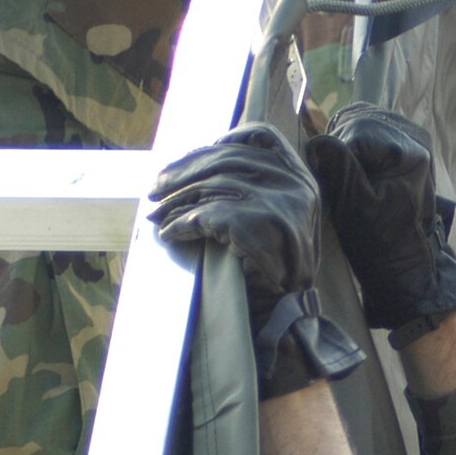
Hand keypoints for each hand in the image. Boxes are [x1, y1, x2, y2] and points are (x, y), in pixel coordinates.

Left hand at [149, 123, 360, 394]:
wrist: (288, 317)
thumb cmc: (272, 268)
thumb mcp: (274, 218)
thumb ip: (253, 187)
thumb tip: (199, 162)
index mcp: (301, 179)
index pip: (261, 137)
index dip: (225, 140)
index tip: (197, 153)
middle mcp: (297, 186)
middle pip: (227, 158)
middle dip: (182, 173)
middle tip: (154, 191)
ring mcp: (283, 205)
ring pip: (214, 185)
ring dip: (175, 201)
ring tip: (155, 216)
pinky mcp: (263, 227)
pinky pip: (209, 216)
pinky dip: (182, 224)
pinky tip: (170, 234)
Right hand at [305, 103, 455, 343]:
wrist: (402, 265)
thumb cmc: (381, 242)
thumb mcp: (355, 207)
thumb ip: (340, 169)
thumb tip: (319, 142)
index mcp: (411, 153)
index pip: (357, 131)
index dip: (340, 157)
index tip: (342, 186)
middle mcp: (416, 140)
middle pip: (358, 121)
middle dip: (342, 149)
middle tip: (346, 184)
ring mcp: (411, 141)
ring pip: (359, 123)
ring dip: (346, 148)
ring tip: (353, 182)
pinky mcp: (401, 147)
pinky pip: (366, 132)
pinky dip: (353, 148)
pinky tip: (356, 173)